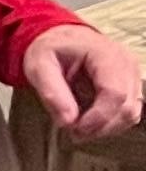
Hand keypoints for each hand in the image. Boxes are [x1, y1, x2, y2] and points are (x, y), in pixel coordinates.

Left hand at [23, 18, 145, 145]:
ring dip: (106, 128)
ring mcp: (132, 74)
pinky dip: (111, 122)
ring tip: (80, 126)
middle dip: (99, 127)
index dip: (98, 118)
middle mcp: (126, 63)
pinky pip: (129, 111)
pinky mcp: (131, 85)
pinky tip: (91, 120)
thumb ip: (51, 93)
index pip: (114, 94)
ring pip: (131, 113)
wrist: (62, 38)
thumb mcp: (39, 66)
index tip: (75, 129)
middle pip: (126, 107)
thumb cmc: (52, 49)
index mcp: (105, 54)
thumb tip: (68, 121)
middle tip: (73, 131)